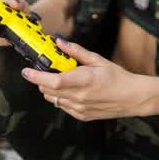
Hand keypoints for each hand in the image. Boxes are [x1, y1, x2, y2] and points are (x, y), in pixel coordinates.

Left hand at [21, 39, 150, 120]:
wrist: (131, 97)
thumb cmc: (117, 77)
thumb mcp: (97, 60)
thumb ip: (76, 52)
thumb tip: (60, 43)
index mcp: (84, 80)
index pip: (53, 81)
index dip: (37, 77)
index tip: (27, 71)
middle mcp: (79, 97)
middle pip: (48, 91)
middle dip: (41, 80)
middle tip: (44, 69)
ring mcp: (79, 108)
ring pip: (53, 99)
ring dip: (50, 88)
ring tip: (61, 78)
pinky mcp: (81, 115)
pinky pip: (62, 106)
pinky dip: (60, 97)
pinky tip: (70, 89)